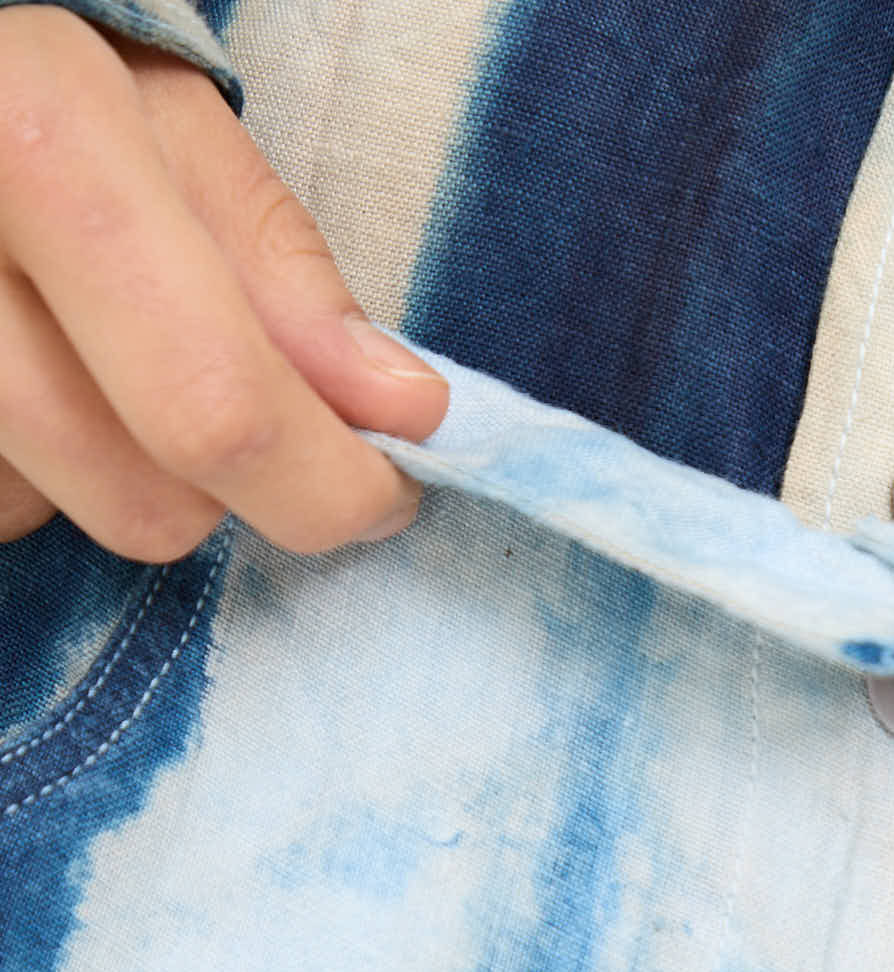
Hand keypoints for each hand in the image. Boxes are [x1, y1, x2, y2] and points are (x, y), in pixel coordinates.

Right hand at [0, 6, 445, 560]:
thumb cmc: (36, 82)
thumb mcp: (165, 116)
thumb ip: (283, 265)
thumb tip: (404, 413)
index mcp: (40, 152)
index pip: (218, 407)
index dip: (332, 486)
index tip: (386, 489)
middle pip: (152, 504)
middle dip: (231, 482)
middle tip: (242, 396)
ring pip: (77, 517)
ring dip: (128, 471)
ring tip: (100, 348)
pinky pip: (10, 509)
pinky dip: (46, 470)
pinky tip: (35, 370)